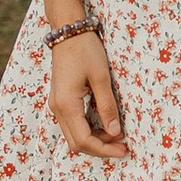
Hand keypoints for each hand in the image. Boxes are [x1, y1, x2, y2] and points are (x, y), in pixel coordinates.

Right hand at [49, 29, 128, 158]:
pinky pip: (73, 124)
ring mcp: (57, 105)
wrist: (69, 31)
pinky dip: (88, 130)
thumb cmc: (85, 50)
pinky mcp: (61, 100)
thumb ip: (107, 106)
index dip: (104, 149)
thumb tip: (115, 133)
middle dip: (100, 149)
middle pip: (76, 143)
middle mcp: (58, 109)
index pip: (84, 140)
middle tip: (122, 147)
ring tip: (116, 137)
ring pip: (73, 135)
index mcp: (66, 105)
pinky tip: (104, 125)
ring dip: (94, 140)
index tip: (123, 149)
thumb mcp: (101, 77)